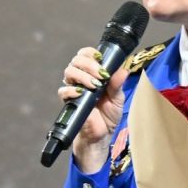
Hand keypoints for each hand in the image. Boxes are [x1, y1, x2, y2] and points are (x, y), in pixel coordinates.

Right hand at [59, 47, 126, 171]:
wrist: (102, 135)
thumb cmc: (109, 115)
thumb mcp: (118, 99)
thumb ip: (118, 84)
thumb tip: (123, 70)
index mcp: (93, 74)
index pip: (86, 55)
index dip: (90, 52)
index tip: (100, 57)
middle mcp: (81, 79)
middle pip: (76, 60)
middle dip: (89, 64)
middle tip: (101, 74)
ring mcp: (74, 89)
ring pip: (69, 72)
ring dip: (82, 75)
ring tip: (95, 85)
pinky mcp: (69, 102)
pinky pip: (63, 91)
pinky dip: (71, 90)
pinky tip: (82, 93)